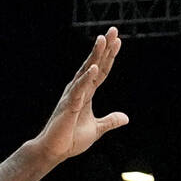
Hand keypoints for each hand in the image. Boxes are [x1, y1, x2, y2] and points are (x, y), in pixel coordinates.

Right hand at [26, 29, 128, 166]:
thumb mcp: (97, 129)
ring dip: (94, 56)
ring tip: (102, 40)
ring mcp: (73, 96)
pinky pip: (79, 90)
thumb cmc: (71, 139)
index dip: (109, 56)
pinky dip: (86, 79)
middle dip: (104, 48)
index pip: (100, 71)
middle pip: (94, 64)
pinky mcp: (68, 106)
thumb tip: (126, 118)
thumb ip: (110, 121)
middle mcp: (79, 90)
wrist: (54, 151)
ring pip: (86, 71)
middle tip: (113, 30)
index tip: (118, 41)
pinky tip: (93, 68)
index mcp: (86, 93)